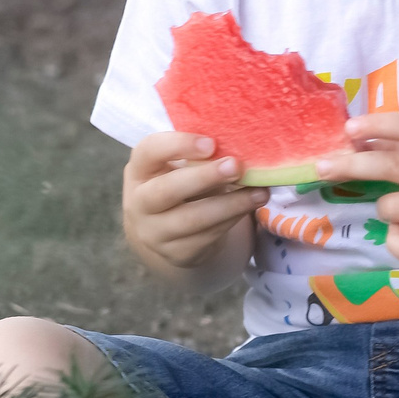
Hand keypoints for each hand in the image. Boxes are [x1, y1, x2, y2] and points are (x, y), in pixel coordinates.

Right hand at [122, 132, 264, 270]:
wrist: (165, 231)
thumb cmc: (179, 183)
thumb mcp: (179, 166)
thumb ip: (200, 156)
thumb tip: (240, 147)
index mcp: (139, 170)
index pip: (149, 151)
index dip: (178, 145)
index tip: (211, 143)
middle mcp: (139, 202)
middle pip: (167, 190)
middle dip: (205, 177)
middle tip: (236, 166)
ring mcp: (154, 232)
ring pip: (193, 219)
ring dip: (230, 205)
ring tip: (259, 192)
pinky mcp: (176, 254)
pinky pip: (207, 237)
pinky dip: (232, 220)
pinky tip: (249, 207)